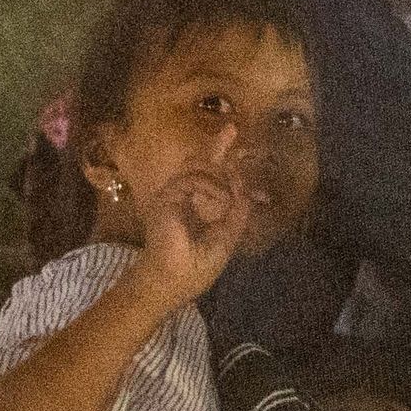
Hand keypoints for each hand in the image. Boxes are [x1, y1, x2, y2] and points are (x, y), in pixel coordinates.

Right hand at [121, 132, 253, 309]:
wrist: (172, 281)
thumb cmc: (195, 268)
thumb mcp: (226, 238)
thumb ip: (236, 214)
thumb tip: (244, 190)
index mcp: (195, 208)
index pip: (207, 178)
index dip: (220, 160)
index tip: (235, 145)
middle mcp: (182, 197)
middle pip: (200, 163)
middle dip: (217, 147)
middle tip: (232, 129)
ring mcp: (173, 195)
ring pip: (200, 168)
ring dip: (220, 178)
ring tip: (226, 197)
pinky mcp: (167, 197)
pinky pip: (195, 179)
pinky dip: (212, 188)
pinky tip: (219, 201)